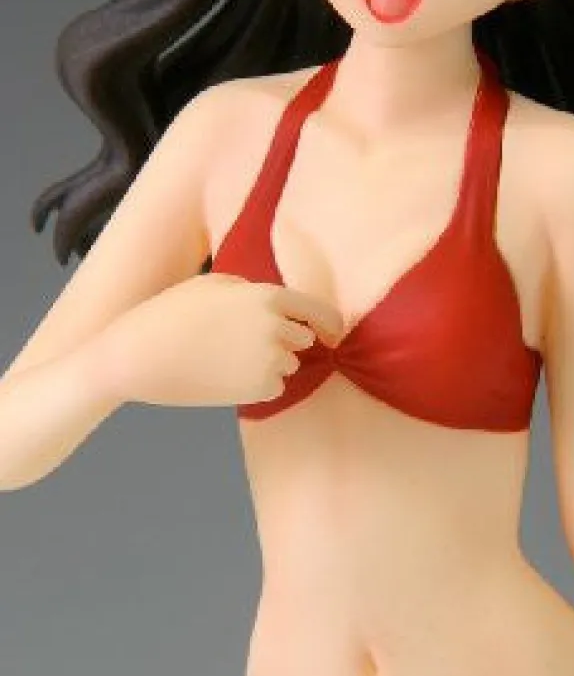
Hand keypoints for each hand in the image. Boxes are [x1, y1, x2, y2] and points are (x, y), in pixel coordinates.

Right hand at [93, 272, 344, 406]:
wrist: (139, 356)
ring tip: (225, 359)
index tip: (333, 333)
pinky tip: (225, 377)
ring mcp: (268, 360)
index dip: (329, 322)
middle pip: (302, 338)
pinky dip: (258, 386)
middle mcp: (275, 327)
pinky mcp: (258, 389)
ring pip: (288, 365)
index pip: (317, 310)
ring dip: (269, 364)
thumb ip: (253, 290)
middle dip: (285, 341)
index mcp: (267, 296)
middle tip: (243, 344)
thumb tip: (277, 306)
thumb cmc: (171, 314)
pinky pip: (275, 388)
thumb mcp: (214, 285)